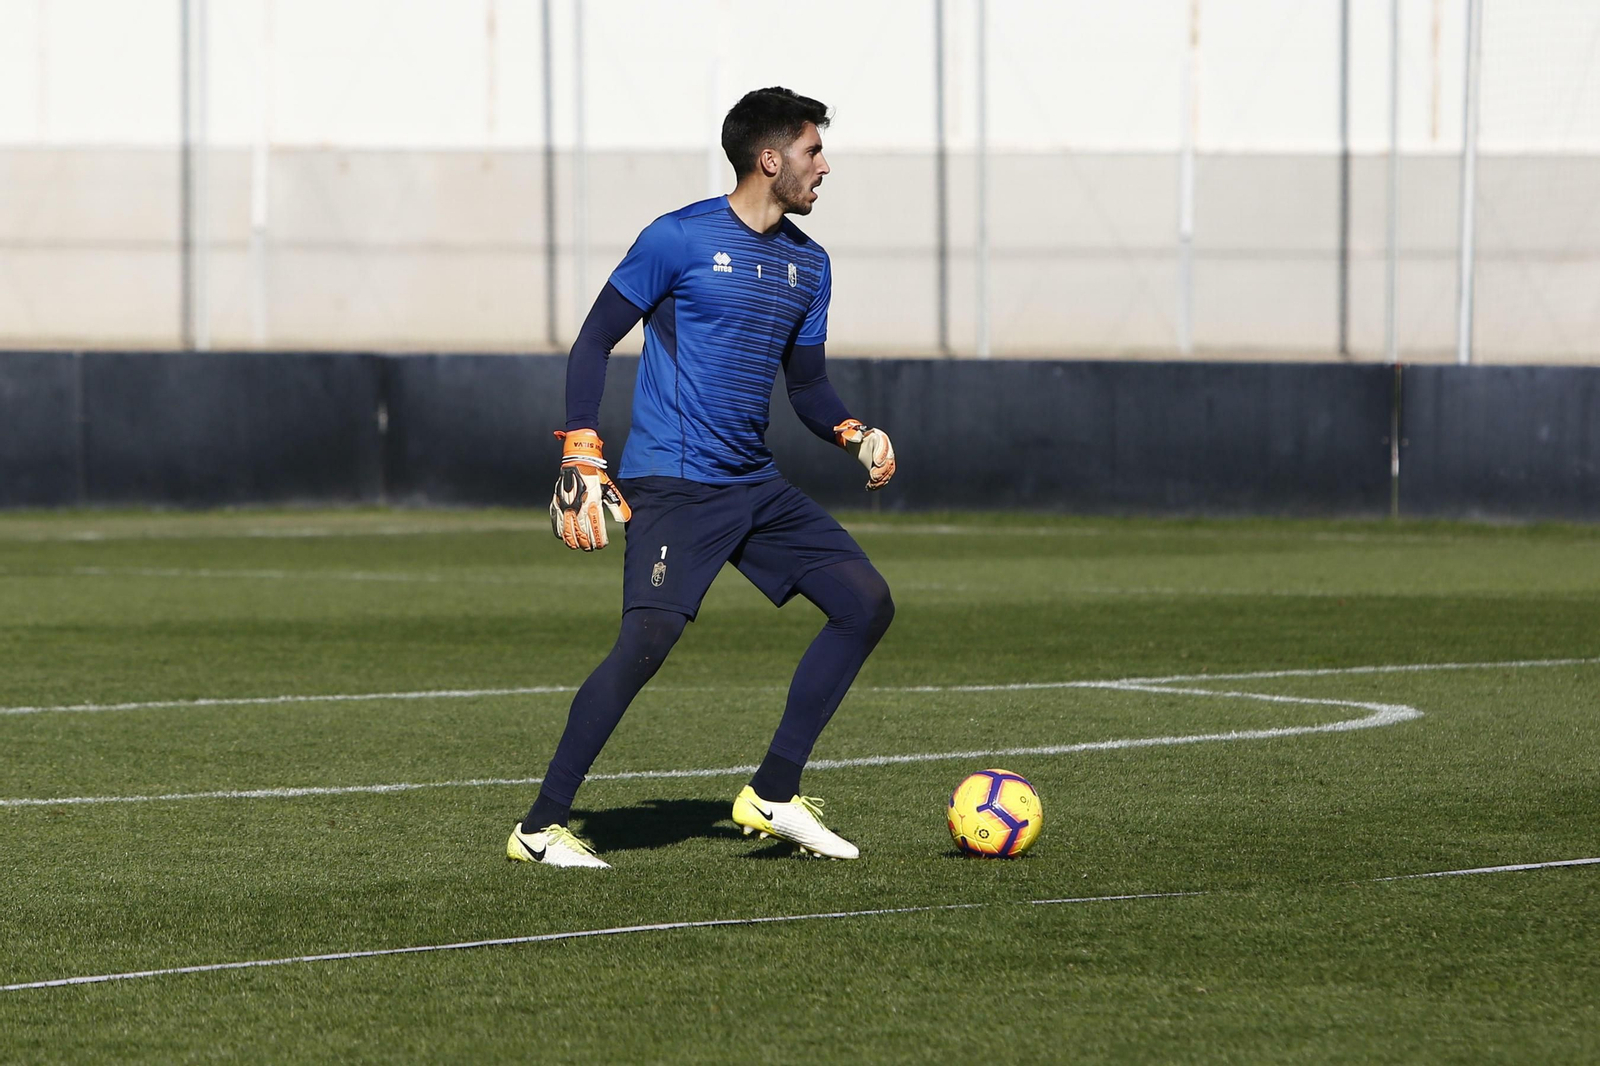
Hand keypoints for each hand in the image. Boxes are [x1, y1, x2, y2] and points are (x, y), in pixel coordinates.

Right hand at [549, 429, 631, 549]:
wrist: (578, 463)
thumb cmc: (595, 477)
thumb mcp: (609, 489)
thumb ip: (617, 505)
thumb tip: (625, 520)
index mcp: (593, 504)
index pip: (596, 529)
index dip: (599, 540)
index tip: (602, 545)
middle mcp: (579, 507)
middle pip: (582, 534)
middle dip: (587, 544)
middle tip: (591, 548)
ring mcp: (566, 506)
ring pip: (568, 532)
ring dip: (574, 542)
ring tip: (579, 546)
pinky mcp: (557, 504)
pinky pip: (557, 523)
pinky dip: (560, 533)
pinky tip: (565, 538)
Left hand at [834, 419, 895, 490]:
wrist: (855, 441)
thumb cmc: (854, 435)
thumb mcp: (853, 433)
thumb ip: (853, 435)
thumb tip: (852, 436)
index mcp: (880, 438)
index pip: (885, 447)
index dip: (882, 455)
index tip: (877, 463)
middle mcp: (886, 449)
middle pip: (889, 462)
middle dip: (882, 471)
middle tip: (873, 477)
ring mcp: (885, 460)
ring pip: (888, 472)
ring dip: (881, 480)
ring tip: (872, 485)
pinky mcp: (880, 469)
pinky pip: (883, 478)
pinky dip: (878, 484)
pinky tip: (870, 487)